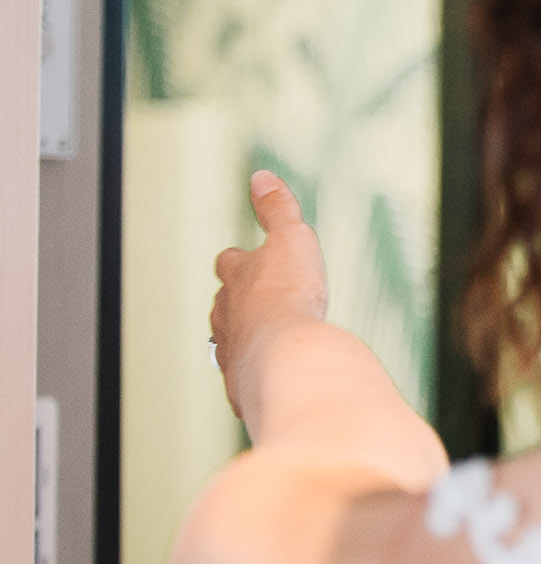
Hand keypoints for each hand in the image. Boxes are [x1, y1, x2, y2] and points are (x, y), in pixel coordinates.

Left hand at [211, 172, 327, 419]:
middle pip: (224, 305)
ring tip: (264, 342)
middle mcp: (226, 317)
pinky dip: (256, 376)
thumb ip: (278, 208)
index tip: (245, 259)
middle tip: (256, 303)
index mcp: (237, 280)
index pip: (230, 263)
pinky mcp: (243, 387)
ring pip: (231, 343)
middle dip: (238, 302)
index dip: (239, 261)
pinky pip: (246, 379)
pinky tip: (272, 379)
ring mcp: (232, 354)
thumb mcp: (291, 239)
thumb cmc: (289, 296)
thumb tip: (261, 176)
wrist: (286, 357)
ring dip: (245, 340)